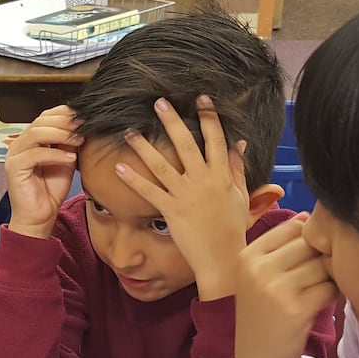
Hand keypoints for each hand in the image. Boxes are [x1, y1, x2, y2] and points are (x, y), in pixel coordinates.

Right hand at [4, 106, 82, 238]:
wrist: (40, 217)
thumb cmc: (51, 191)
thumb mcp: (66, 161)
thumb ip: (69, 143)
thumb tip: (81, 125)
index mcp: (31, 139)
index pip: (45, 117)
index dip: (64, 113)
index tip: (84, 116)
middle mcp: (20, 143)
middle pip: (41, 121)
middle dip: (65, 122)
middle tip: (84, 126)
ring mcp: (15, 154)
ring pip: (36, 133)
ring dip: (61, 134)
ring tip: (79, 140)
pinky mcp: (14, 168)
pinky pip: (34, 153)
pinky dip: (54, 154)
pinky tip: (70, 159)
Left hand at [114, 96, 250, 299]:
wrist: (223, 258)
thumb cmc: (232, 229)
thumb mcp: (240, 196)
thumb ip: (237, 169)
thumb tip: (239, 144)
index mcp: (222, 176)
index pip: (216, 140)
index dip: (209, 117)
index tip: (201, 99)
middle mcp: (204, 181)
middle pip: (186, 144)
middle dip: (172, 121)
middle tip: (159, 102)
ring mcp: (186, 195)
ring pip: (162, 165)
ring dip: (144, 147)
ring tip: (129, 131)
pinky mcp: (171, 211)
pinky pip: (149, 192)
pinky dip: (133, 180)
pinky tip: (118, 167)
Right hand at [235, 214, 338, 357]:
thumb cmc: (264, 314)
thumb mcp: (259, 277)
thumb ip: (281, 246)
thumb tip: (310, 215)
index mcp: (247, 255)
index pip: (293, 226)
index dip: (311, 240)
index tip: (309, 260)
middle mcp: (257, 268)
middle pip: (310, 243)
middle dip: (323, 257)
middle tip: (321, 276)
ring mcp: (275, 288)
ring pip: (322, 265)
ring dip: (331, 277)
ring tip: (322, 290)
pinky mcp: (296, 308)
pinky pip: (330, 288)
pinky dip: (334, 295)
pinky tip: (324, 304)